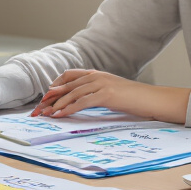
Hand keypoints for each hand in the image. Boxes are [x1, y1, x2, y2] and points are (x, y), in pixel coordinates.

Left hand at [31, 70, 189, 123]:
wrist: (154, 99)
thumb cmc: (135, 99)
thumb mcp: (112, 93)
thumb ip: (96, 93)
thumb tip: (81, 102)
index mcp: (97, 73)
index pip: (69, 76)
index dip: (54, 86)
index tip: (45, 99)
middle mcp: (97, 75)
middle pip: (66, 85)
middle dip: (50, 98)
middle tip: (37, 109)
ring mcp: (101, 83)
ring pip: (71, 93)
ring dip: (55, 105)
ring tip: (44, 115)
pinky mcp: (106, 94)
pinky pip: (81, 102)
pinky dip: (68, 109)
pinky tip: (59, 115)